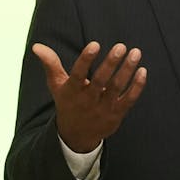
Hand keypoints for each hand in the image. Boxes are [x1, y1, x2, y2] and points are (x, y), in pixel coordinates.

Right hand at [32, 41, 146, 152]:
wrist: (76, 136)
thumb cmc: (67, 103)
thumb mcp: (57, 85)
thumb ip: (50, 64)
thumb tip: (37, 46)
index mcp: (72, 91)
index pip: (78, 74)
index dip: (86, 59)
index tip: (95, 44)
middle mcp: (88, 100)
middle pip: (101, 81)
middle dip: (111, 63)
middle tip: (121, 46)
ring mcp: (103, 108)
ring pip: (117, 88)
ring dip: (127, 70)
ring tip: (135, 52)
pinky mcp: (116, 114)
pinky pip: (129, 99)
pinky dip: (137, 86)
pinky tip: (142, 70)